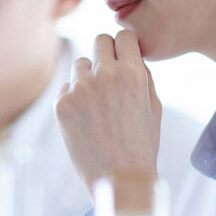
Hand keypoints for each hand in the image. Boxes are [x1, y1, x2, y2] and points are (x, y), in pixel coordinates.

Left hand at [54, 30, 161, 197]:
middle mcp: (105, 75)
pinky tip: (86, 121)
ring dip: (88, 77)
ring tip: (99, 107)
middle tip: (108, 76)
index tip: (123, 58)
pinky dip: (74, 99)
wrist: (118, 179)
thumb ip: (142, 74)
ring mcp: (80, 89)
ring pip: (80, 65)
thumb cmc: (141, 143)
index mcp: (133, 73)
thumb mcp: (154, 105)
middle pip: (99, 41)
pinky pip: (66, 88)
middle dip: (105, 55)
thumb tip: (129, 52)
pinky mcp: (61, 104)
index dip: (124, 47)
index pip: (124, 36)